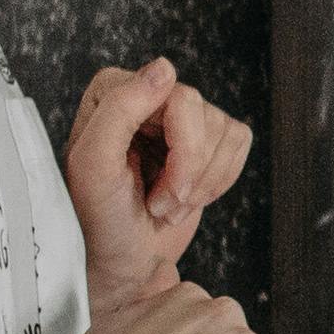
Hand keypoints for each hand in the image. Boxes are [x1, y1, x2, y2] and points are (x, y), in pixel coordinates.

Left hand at [64, 57, 249, 313]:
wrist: (124, 265)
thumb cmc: (99, 222)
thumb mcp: (94, 167)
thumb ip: (119, 110)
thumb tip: (164, 68)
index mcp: (114, 92)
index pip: (176, 95)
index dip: (180, 147)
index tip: (151, 184)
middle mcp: (148, 97)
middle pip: (203, 114)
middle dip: (189, 171)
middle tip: (160, 203)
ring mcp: (180, 119)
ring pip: (225, 131)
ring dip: (201, 183)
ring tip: (167, 205)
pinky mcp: (208, 141)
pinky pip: (240, 143)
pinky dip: (220, 181)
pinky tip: (189, 198)